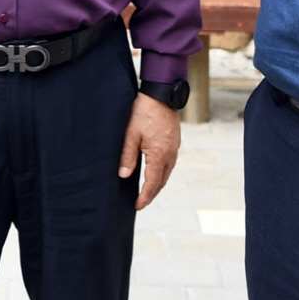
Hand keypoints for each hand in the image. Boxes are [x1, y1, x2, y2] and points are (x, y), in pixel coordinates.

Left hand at [119, 91, 180, 209]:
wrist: (162, 93)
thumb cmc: (144, 111)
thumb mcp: (131, 134)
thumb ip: (128, 156)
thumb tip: (124, 176)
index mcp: (159, 155)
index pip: (152, 183)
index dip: (145, 196)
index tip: (138, 206)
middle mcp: (170, 154)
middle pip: (162, 181)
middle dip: (152, 193)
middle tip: (142, 202)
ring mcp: (175, 148)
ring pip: (167, 173)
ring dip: (158, 184)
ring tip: (147, 191)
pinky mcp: (175, 142)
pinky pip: (169, 163)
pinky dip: (162, 172)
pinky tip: (155, 172)